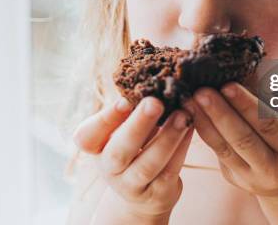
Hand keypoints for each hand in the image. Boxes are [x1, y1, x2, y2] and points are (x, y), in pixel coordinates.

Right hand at [73, 96, 193, 222]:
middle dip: (138, 125)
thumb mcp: (123, 128)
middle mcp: (109, 169)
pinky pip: (170, 172)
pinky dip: (181, 148)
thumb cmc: (133, 145)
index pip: (87, 137)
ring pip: (148, 165)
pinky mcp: (157, 195)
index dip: (105, 119)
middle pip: (119, 151)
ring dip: (167, 138)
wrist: (144, 190)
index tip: (125, 100)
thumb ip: (130, 109)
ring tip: (183, 115)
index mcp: (96, 148)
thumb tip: (151, 81)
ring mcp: (132, 186)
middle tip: (155, 102)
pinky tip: (190, 128)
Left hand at [183, 82, 277, 202]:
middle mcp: (274, 168)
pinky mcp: (233, 178)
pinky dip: (203, 132)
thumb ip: (273, 102)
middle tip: (202, 92)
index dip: (247, 105)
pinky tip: (191, 114)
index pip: (268, 124)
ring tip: (189, 101)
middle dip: (220, 114)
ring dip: (204, 123)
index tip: (227, 85)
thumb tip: (247, 76)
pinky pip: (217, 153)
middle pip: (243, 139)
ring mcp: (251, 177)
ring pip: (224, 149)